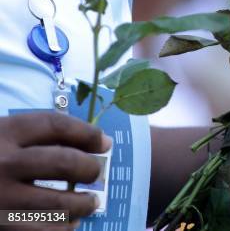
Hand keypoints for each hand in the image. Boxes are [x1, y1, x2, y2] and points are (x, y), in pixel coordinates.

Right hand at [0, 112, 111, 229]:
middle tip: (96, 174)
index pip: (57, 125)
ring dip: (83, 204)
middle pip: (65, 163)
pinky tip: (67, 224)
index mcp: (4, 133)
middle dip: (90, 169)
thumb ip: (39, 136)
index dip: (87, 133)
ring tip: (89, 203)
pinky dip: (62, 228)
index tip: (103, 143)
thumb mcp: (1, 135)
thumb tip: (98, 143)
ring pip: (59, 203)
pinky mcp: (0, 225)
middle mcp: (2, 163)